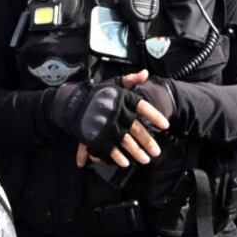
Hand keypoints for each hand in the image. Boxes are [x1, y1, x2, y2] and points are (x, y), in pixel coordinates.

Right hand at [57, 70, 172, 169]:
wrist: (71, 101)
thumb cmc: (96, 93)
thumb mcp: (113, 84)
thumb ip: (130, 80)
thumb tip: (145, 73)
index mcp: (122, 100)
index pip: (143, 106)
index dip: (155, 116)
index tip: (166, 125)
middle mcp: (116, 114)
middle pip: (136, 129)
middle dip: (148, 142)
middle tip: (156, 152)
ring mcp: (107, 127)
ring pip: (125, 142)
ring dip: (136, 152)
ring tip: (145, 160)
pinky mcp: (97, 136)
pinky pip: (108, 148)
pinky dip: (116, 156)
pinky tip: (124, 162)